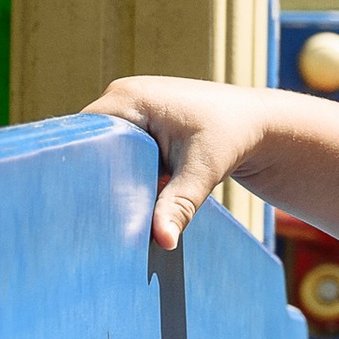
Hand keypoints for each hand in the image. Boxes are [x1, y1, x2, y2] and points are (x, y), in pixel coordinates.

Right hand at [89, 74, 274, 250]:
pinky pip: (120, 147)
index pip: (84, 135)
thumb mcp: (203, 172)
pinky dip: (125, 170)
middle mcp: (122, 96)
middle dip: (96, 176)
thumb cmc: (233, 138)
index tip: (81, 203)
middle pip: (91, 142)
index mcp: (128, 98)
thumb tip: (164, 242)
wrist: (257, 123)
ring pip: (105, 147)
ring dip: (111, 175)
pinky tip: (127, 198)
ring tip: (105, 210)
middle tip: (93, 216)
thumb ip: (179, 205)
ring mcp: (130, 106)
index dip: (82, 169)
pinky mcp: (140, 121)